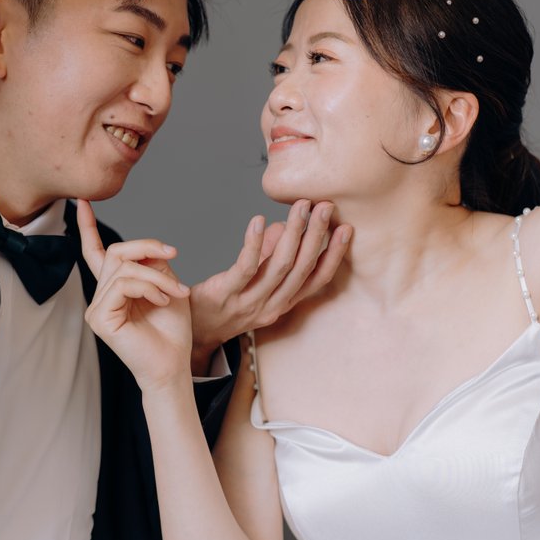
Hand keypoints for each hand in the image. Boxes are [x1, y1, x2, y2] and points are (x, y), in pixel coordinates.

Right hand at [77, 200, 193, 392]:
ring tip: (176, 291)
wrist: (173, 365)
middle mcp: (102, 295)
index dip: (88, 226)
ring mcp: (97, 307)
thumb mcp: (168, 285)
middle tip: (174, 253)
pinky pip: (122, 284)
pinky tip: (162, 300)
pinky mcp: (100, 318)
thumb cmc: (172, 331)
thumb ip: (153, 263)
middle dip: (147, 247)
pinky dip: (148, 287)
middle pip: (116, 252)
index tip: (83, 201)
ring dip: (157, 275)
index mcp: (115, 287)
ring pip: (124, 268)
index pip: (96, 252)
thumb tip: (147, 247)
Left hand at [189, 200, 350, 372]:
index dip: (334, 255)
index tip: (346, 228)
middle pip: (302, 268)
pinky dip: (254, 242)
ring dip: (293, 233)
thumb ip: (270, 257)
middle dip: (317, 235)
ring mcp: (250, 302)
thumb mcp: (256, 284)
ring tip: (300, 207)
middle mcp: (272, 305)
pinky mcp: (226, 295)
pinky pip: (245, 267)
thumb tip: (285, 227)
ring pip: (279, 266)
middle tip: (325, 207)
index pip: (317, 279)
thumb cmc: (225, 304)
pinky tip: (258, 220)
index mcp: (284, 303)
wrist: (194, 332)